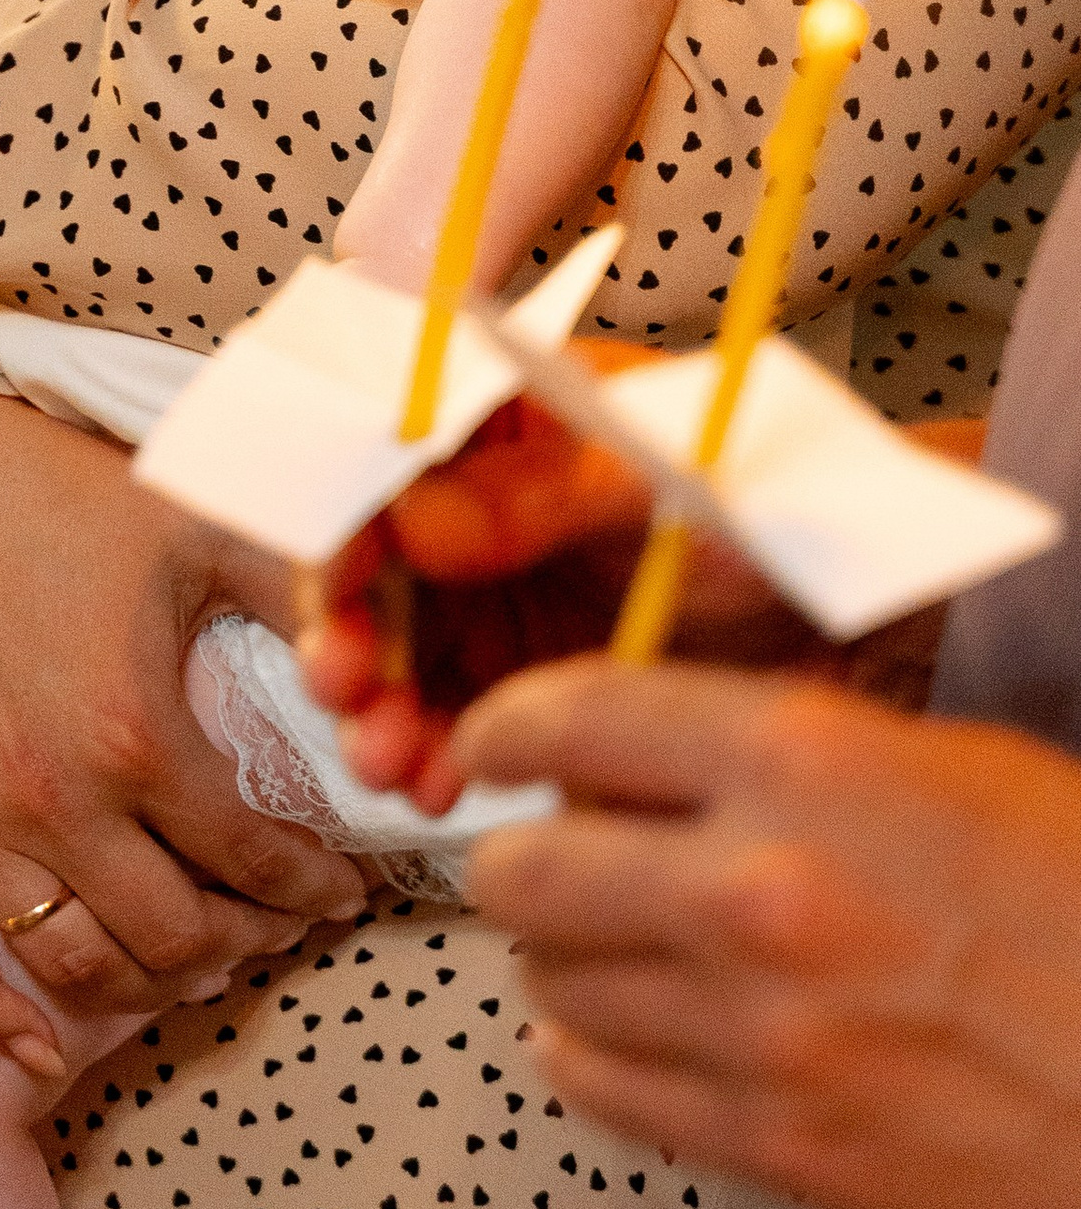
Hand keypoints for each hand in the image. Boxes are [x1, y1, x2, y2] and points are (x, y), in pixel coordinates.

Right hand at [0, 394, 370, 1065]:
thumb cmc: (66, 497)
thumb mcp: (206, 526)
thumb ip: (307, 598)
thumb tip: (391, 668)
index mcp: (135, 733)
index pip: (255, 861)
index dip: (317, 888)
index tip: (346, 887)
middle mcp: (51, 800)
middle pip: (177, 937)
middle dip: (249, 941)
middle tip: (281, 920)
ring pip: (79, 964)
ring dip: (152, 980)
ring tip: (199, 951)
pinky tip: (46, 1050)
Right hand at [305, 382, 847, 808]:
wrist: (875, 617)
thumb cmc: (784, 512)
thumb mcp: (669, 485)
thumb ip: (542, 493)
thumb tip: (416, 516)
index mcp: (513, 421)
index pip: (392, 457)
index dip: (346, 523)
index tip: (333, 589)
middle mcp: (488, 506)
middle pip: (374, 565)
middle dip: (343, 634)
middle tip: (345, 691)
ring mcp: (504, 598)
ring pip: (398, 652)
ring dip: (377, 711)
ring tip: (390, 765)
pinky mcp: (527, 682)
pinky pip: (449, 718)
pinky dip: (429, 757)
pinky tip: (436, 787)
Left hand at [455, 657, 1080, 1208]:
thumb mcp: (953, 770)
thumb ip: (790, 757)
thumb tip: (661, 763)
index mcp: (806, 765)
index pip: (576, 718)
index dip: (508, 730)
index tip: (492, 744)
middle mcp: (758, 890)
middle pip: (527, 866)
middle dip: (525, 858)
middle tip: (553, 859)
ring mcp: (758, 1030)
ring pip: (554, 982)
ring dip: (567, 961)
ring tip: (617, 951)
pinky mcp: (776, 1148)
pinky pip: (603, 1089)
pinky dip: (590, 1057)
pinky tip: (625, 1037)